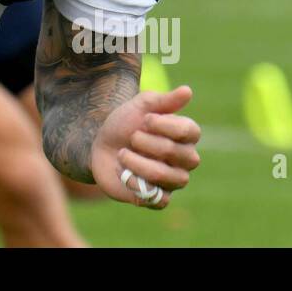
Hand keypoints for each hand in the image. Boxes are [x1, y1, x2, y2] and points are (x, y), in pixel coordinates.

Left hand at [88, 85, 200, 209]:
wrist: (100, 144)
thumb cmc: (125, 123)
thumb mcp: (140, 105)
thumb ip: (164, 100)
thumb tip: (188, 91)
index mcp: (185, 135)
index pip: (191, 131)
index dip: (166, 125)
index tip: (145, 119)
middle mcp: (185, 160)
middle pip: (178, 154)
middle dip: (147, 143)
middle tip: (131, 137)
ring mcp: (173, 180)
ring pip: (167, 177)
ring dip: (138, 163)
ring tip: (122, 154)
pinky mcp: (157, 197)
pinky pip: (159, 199)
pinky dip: (138, 186)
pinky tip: (125, 174)